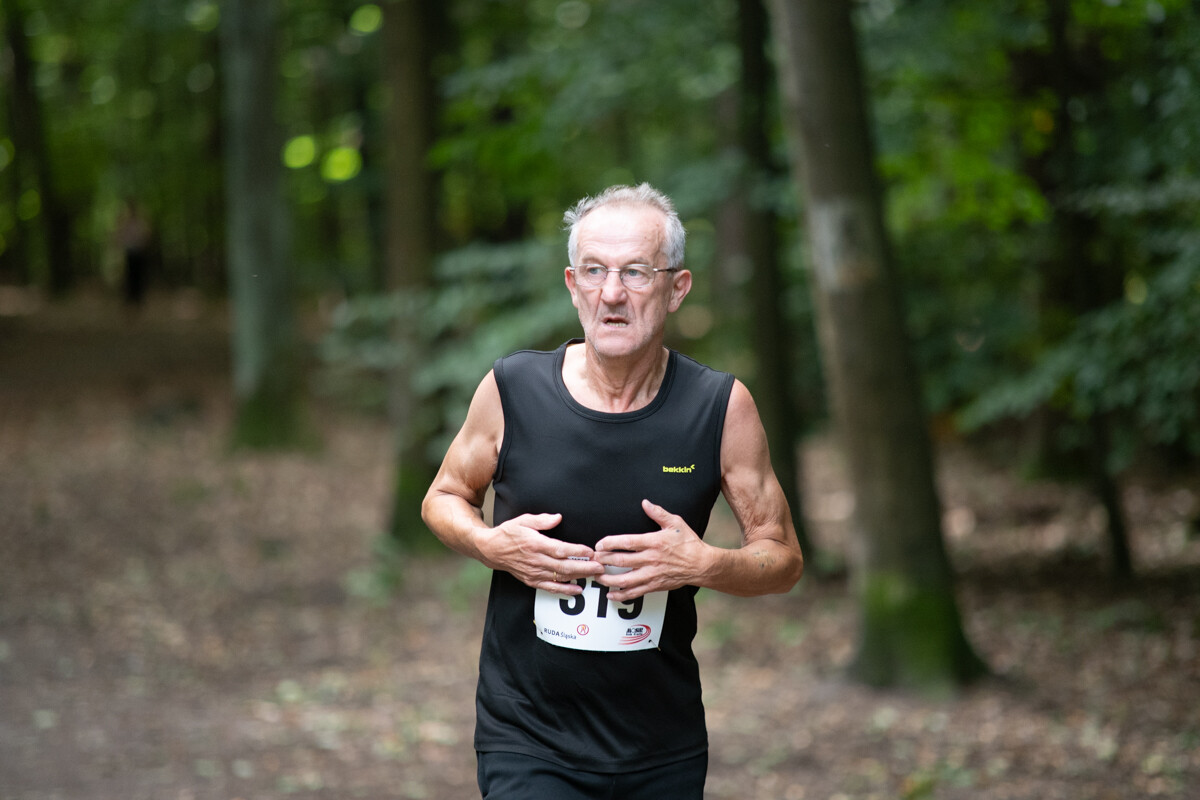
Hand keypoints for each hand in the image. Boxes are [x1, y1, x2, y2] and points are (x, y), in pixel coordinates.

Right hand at [475, 513, 603, 594]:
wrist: (491, 550)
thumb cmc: (509, 533)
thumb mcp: (523, 520)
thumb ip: (542, 519)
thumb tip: (558, 517)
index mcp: (535, 544)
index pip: (560, 550)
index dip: (577, 552)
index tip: (591, 551)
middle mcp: (536, 560)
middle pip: (564, 566)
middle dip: (585, 567)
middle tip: (601, 566)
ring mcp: (534, 572)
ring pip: (560, 577)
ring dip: (579, 577)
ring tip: (595, 575)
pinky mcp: (532, 581)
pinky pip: (551, 587)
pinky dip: (565, 590)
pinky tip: (578, 589)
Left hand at [592, 499, 713, 600]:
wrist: (701, 565)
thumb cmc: (688, 543)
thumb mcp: (675, 523)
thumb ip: (658, 513)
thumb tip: (645, 503)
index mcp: (654, 542)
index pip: (627, 542)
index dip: (610, 543)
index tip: (599, 544)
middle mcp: (651, 559)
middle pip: (622, 561)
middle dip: (604, 560)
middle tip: (593, 559)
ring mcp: (652, 574)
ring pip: (625, 580)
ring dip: (608, 579)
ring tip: (597, 576)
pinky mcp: (654, 586)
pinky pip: (635, 592)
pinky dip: (621, 594)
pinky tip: (610, 594)